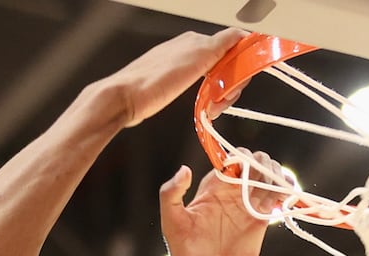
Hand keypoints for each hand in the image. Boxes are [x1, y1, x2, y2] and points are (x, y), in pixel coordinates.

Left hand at [110, 28, 248, 127]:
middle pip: (226, 65)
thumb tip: (244, 34)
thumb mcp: (197, 57)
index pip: (234, 45)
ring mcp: (182, 66)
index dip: (243, 65)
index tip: (239, 84)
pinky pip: (202, 87)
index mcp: (197, 41)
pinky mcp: (174, 82)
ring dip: (220, 95)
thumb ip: (222, 43)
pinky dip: (208, 98)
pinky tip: (203, 107)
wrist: (124, 99)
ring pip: (215, 78)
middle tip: (222, 102)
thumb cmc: (154, 82)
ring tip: (211, 109)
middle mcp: (190, 50)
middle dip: (230, 85)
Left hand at [159, 151, 285, 255]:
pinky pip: (277, 200)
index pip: (234, 160)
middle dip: (263, 166)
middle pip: (255, 165)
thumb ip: (171, 194)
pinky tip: (286, 196)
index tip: (244, 175)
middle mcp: (232, 194)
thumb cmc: (184, 255)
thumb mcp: (172, 223)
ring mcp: (248, 208)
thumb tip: (184, 169)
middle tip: (263, 183)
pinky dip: (286, 193)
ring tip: (275, 191)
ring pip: (269, 179)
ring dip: (276, 177)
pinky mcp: (260, 224)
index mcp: (213, 188)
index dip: (243, 159)